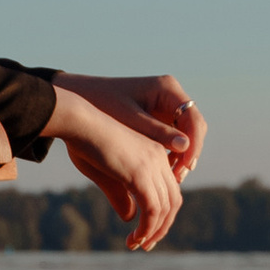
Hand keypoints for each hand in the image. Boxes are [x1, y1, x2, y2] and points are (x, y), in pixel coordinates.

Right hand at [45, 93, 181, 251]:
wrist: (78, 121)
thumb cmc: (84, 140)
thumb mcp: (105, 172)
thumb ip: (120, 194)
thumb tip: (131, 217)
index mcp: (154, 153)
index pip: (168, 189)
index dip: (161, 212)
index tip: (146, 229)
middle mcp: (159, 158)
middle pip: (173, 200)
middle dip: (162, 225)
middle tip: (146, 244)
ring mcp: (152, 166)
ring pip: (165, 208)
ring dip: (154, 231)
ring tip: (138, 245)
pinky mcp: (140, 175)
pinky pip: (152, 210)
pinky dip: (147, 228)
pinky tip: (135, 239)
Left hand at [58, 74, 204, 177]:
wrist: (76, 96)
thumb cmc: (98, 103)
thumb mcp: (129, 120)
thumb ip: (156, 133)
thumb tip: (183, 150)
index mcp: (166, 88)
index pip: (193, 119)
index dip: (193, 144)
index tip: (184, 167)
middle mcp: (170, 96)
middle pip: (193, 128)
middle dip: (188, 154)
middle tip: (178, 178)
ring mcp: (164, 107)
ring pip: (184, 136)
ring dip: (180, 158)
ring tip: (171, 180)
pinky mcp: (155, 120)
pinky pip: (171, 140)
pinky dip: (169, 156)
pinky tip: (160, 173)